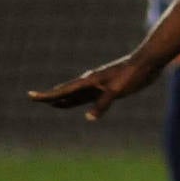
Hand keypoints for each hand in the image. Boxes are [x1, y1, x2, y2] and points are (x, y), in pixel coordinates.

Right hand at [28, 55, 158, 120]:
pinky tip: (83, 104)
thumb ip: (102, 104)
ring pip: (78, 94)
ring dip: (65, 99)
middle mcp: (92, 82)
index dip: (47, 95)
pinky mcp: (110, 87)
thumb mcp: (117, 90)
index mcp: (90, 81)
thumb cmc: (132, 75)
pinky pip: (91, 95)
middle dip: (51, 97)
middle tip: (36, 99)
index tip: (31, 96)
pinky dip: (82, 100)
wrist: (148, 62)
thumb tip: (88, 118)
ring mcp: (100, 84)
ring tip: (55, 104)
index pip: (63, 90)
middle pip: (66, 91)